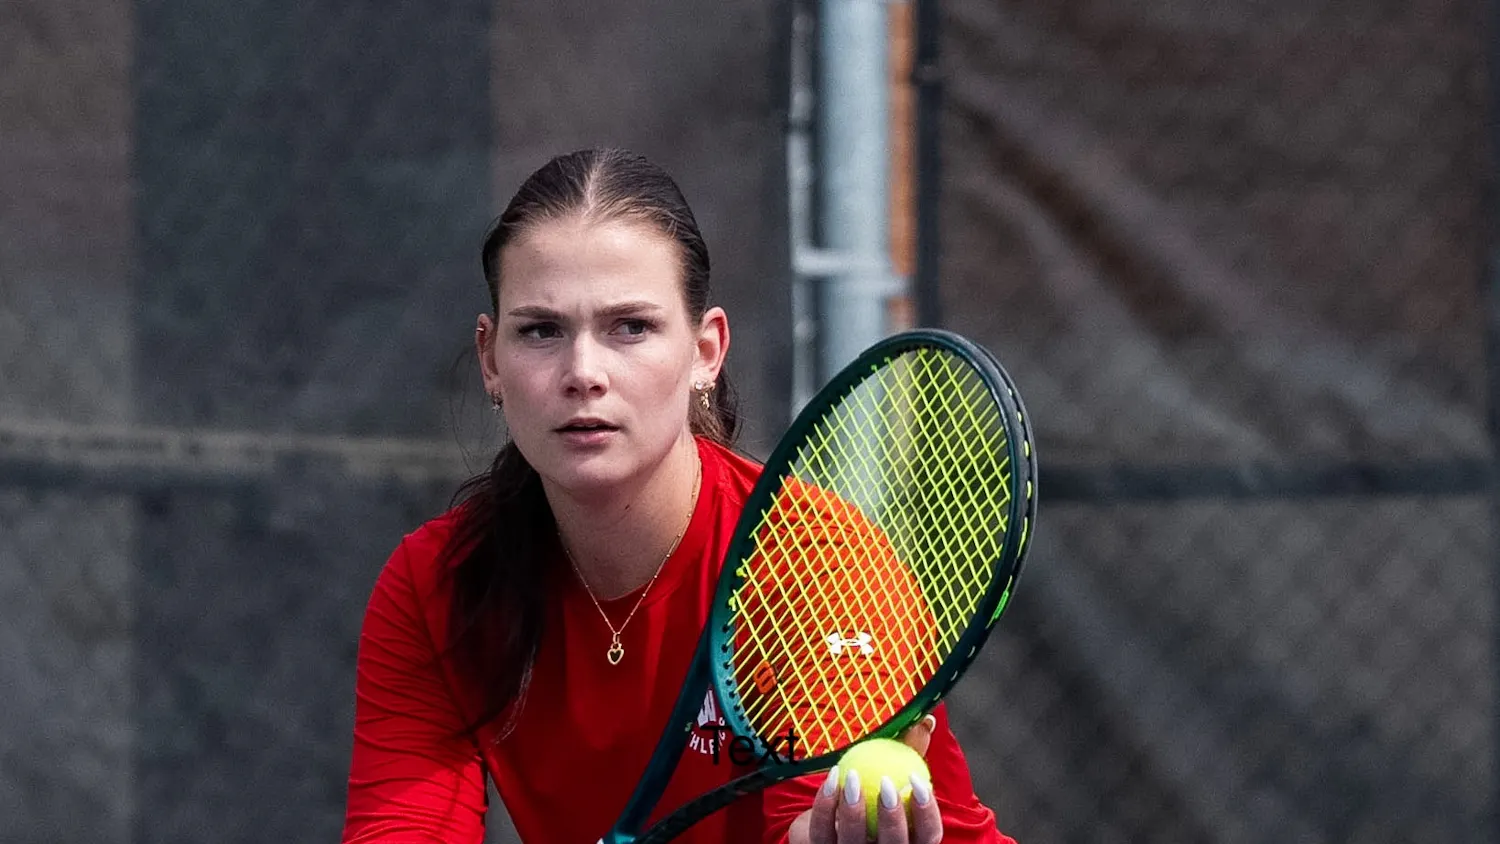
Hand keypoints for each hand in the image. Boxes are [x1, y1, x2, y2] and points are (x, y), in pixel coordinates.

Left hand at [788, 715, 942, 843]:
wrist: (824, 816)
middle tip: (887, 783)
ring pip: (854, 842)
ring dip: (853, 809)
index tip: (918, 780)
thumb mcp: (889, 770)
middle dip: (892, 817)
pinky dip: (825, 804)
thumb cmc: (868, 790)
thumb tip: (926, 720)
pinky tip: (832, 777)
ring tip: (852, 776)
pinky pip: (822, 831)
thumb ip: (908, 750)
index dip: (927, 813)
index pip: (928, 836)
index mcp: (908, 840)